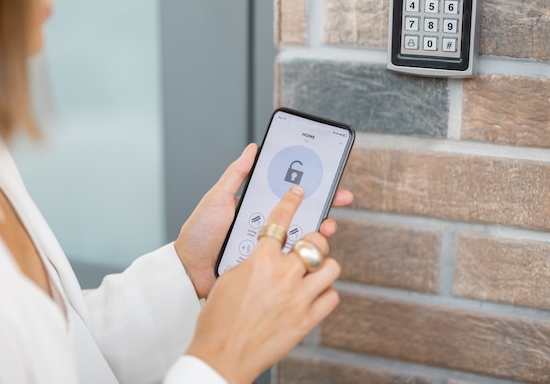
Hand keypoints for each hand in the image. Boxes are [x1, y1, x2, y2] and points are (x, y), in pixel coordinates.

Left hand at [174, 144, 352, 298]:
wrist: (188, 270)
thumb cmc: (200, 233)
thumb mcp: (217, 198)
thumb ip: (236, 175)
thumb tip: (253, 148)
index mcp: (256, 207)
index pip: (288, 193)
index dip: (310, 185)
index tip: (329, 177)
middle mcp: (266, 226)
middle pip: (301, 214)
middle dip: (324, 205)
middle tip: (339, 198)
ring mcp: (268, 247)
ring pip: (301, 237)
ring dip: (318, 231)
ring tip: (326, 225)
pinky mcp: (268, 266)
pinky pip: (291, 260)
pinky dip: (305, 255)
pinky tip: (312, 251)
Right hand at [185, 186, 341, 383]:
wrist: (221, 355)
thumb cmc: (217, 319)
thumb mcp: (230, 278)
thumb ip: (253, 261)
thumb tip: (269, 254)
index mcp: (260, 261)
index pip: (280, 221)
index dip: (290, 202)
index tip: (297, 193)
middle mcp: (282, 276)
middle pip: (314, 242)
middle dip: (314, 238)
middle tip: (309, 242)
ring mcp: (298, 298)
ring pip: (330, 267)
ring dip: (323, 265)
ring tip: (313, 270)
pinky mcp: (306, 321)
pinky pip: (332, 297)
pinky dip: (325, 292)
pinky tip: (314, 293)